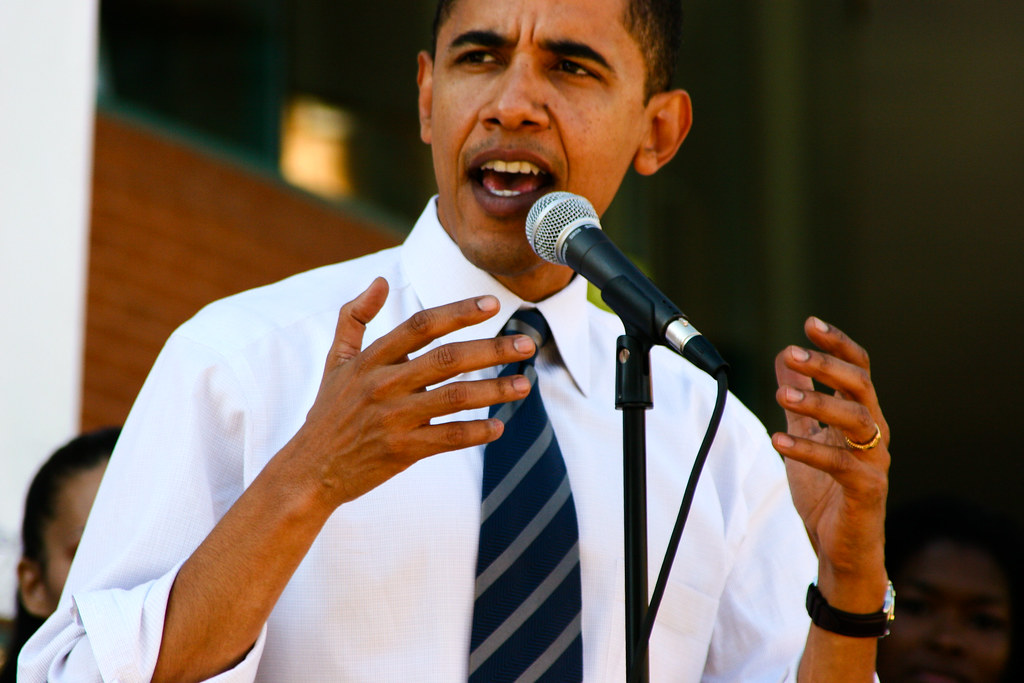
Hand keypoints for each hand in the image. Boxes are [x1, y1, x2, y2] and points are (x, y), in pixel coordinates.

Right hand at [283, 277, 534, 510]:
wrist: (311, 470)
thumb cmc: (330, 412)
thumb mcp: (335, 361)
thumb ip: (354, 318)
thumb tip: (379, 281)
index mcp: (371, 360)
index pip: (420, 326)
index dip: (458, 312)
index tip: (492, 303)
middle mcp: (383, 385)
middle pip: (447, 359)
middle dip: (492, 349)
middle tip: (526, 343)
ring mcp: (393, 419)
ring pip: (454, 398)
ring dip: (494, 391)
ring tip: (524, 384)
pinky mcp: (401, 450)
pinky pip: (448, 439)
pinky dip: (476, 433)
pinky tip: (498, 428)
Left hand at [771, 316, 889, 609]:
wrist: (841, 549)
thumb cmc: (827, 492)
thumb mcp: (805, 434)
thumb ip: (798, 398)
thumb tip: (782, 357)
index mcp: (861, 416)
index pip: (858, 369)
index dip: (837, 344)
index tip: (809, 323)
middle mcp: (874, 433)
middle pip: (861, 386)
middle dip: (827, 366)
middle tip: (791, 353)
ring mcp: (875, 462)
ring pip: (857, 420)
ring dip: (818, 403)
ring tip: (780, 396)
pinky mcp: (867, 491)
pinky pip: (841, 465)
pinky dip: (809, 451)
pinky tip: (779, 442)